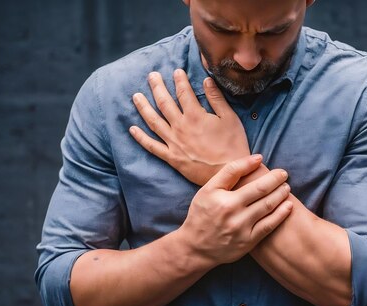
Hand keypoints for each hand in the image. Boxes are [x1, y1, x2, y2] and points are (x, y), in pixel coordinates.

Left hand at [130, 69, 248, 184]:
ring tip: (136, 96)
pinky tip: (132, 129)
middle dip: (157, 87)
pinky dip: (141, 137)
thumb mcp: (230, 119)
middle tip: (151, 75)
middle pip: (164, 103)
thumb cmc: (233, 146)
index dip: (179, 80)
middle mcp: (180, 127)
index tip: (176, 71)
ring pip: (153, 121)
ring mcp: (174, 143)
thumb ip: (217, 99)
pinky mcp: (172, 158)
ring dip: (143, 107)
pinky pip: (152, 146)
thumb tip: (206, 81)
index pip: (183, 92)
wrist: (229, 174)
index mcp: (195, 116)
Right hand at [178, 154, 292, 264]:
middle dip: (276, 180)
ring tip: (286, 188)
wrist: (196, 247)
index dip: (261, 169)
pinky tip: (288, 206)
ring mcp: (241, 229)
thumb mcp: (208, 190)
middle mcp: (232, 214)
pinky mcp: (248, 242)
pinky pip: (269, 226)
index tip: (267, 162)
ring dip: (281, 195)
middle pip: (261, 191)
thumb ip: (230, 172)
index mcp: (223, 199)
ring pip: (267, 207)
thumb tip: (257, 158)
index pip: (246, 178)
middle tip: (284, 174)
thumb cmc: (202, 214)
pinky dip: (281, 214)